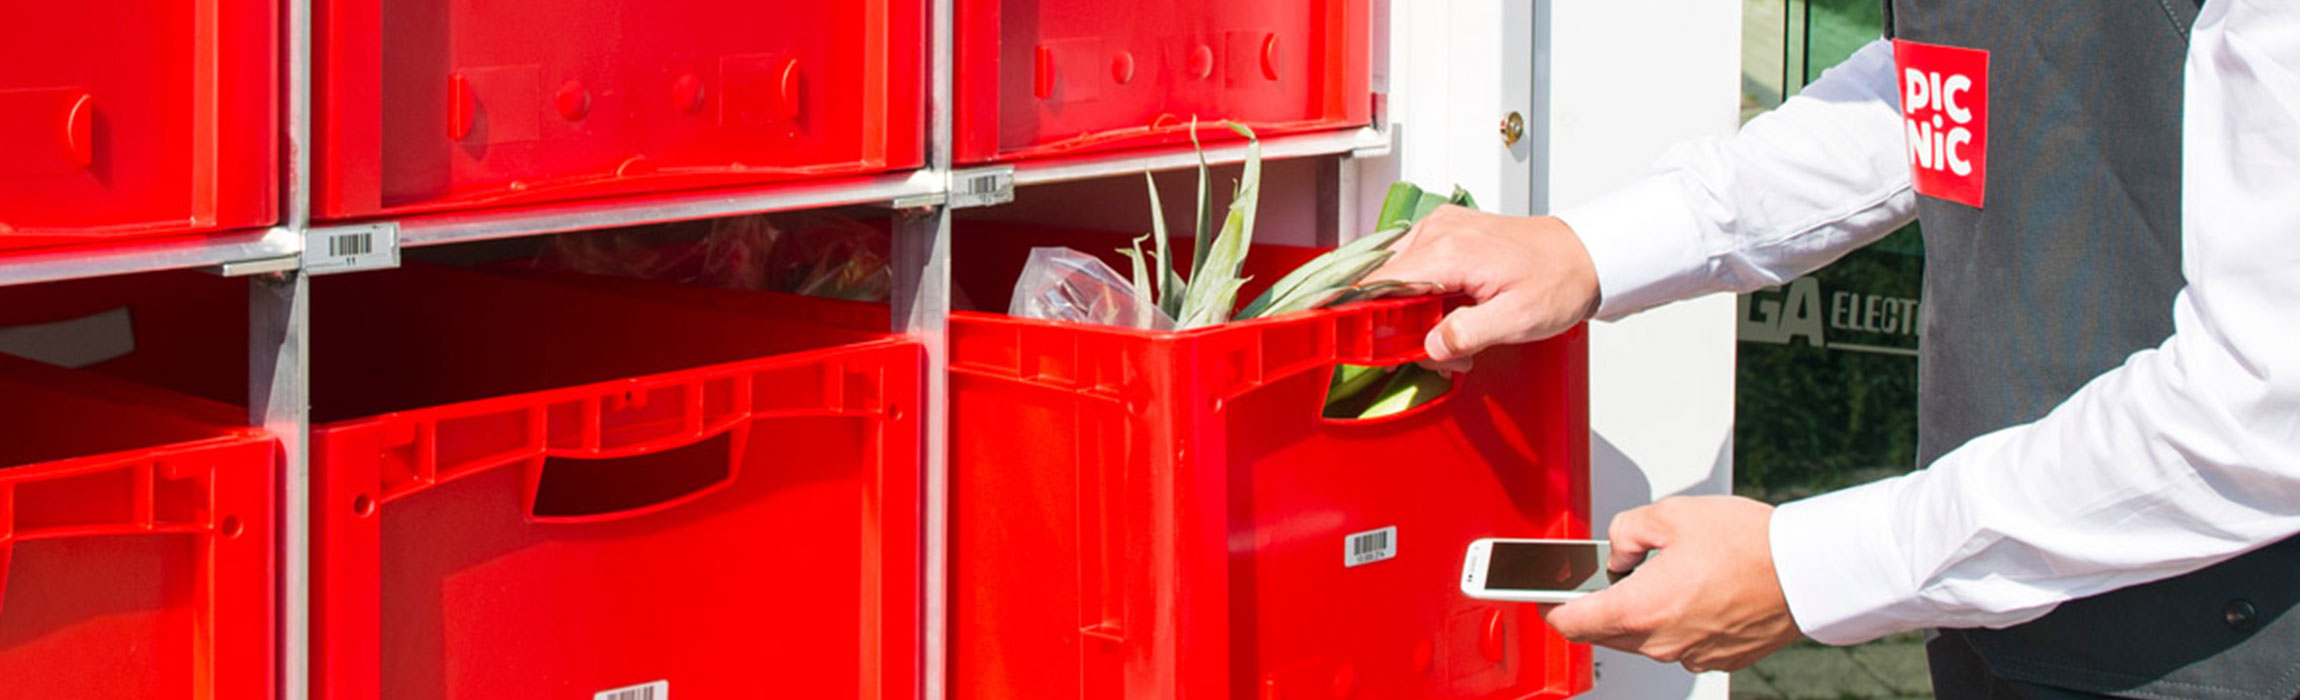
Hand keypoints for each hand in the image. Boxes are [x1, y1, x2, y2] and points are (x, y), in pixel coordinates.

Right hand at [1365, 207, 1600, 371]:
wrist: (1587, 255)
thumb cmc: (1559, 279)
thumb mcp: (1517, 319)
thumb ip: (1466, 335)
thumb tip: (1427, 346)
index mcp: (1449, 250)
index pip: (1378, 282)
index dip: (1357, 313)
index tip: (1345, 336)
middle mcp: (1438, 232)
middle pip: (1383, 282)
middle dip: (1397, 324)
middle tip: (1436, 353)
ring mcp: (1441, 230)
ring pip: (1396, 277)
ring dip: (1412, 313)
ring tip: (1452, 338)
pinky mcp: (1447, 235)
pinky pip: (1414, 268)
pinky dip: (1422, 296)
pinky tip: (1448, 316)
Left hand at [1542, 496, 1804, 672]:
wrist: (1808, 571)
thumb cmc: (1750, 544)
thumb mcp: (1671, 514)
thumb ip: (1626, 531)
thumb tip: (1619, 551)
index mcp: (1641, 609)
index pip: (1573, 624)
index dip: (1552, 609)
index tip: (1545, 597)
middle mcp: (1663, 643)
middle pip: (1607, 634)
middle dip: (1601, 606)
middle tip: (1612, 574)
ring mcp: (1691, 656)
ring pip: (1645, 640)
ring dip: (1642, 613)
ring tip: (1667, 574)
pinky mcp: (1718, 658)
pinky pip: (1680, 643)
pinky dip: (1677, 621)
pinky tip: (1696, 591)